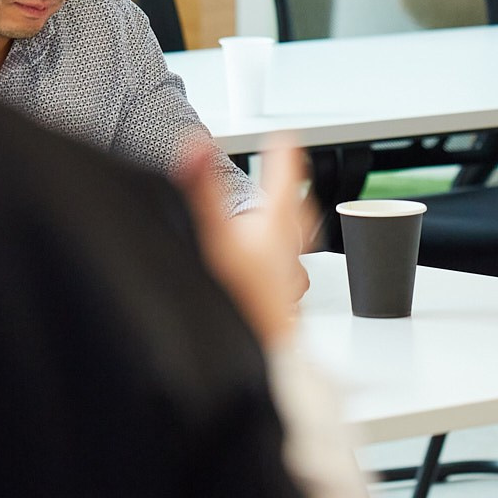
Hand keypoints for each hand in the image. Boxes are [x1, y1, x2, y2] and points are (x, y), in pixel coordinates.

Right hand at [177, 137, 315, 345]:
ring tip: (291, 215)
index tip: (284, 139)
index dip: (285, 156)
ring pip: (300, 245)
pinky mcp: (284, 309)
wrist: (257, 358)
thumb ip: (202, 189)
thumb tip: (196, 146)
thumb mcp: (212, 235)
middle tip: (293, 169)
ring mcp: (288, 282)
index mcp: (274, 227)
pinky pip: (293, 275)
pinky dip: (287, 261)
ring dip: (295, 225)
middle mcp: (289, 252)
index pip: (287, 180)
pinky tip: (281, 271)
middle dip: (295, 188)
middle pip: (300, 211)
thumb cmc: (237, 299)